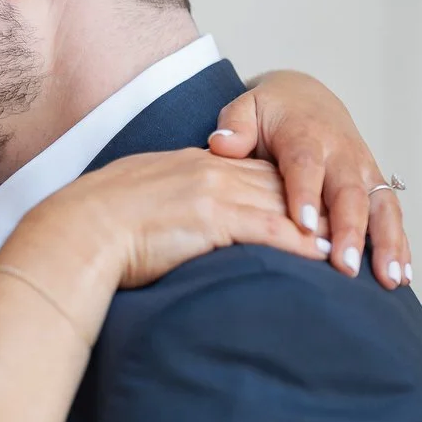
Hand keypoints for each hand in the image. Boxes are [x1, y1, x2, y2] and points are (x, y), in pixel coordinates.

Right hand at [9, 147, 327, 329]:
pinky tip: (323, 256)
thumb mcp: (130, 201)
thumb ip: (159, 204)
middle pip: (274, 183)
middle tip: (343, 223)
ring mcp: (212, 191)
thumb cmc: (91, 227)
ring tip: (345, 245)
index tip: (304, 203)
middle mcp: (207, 170)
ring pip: (280, 204)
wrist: (76, 231)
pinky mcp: (213, 218)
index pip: (247, 172)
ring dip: (317, 225)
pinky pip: (270, 229)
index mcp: (188, 165)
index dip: (282, 187)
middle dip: (311, 204)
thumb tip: (162, 222)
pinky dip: (302, 243)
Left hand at [208, 72, 410, 289]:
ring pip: (380, 205)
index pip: (306, 165)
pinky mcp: (374, 184)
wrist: (305, 97)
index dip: (306, 193)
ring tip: (388, 279)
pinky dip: (399, 243)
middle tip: (345, 265)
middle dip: (350, 230)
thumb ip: (235, 126)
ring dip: (386, 242)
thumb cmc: (271, 112)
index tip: (302, 224)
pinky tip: (400, 275)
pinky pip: (391, 214)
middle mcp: (341, 153)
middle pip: (349, 192)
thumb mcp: (246, 108)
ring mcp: (362, 169)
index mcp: (305, 135)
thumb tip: (222, 144)